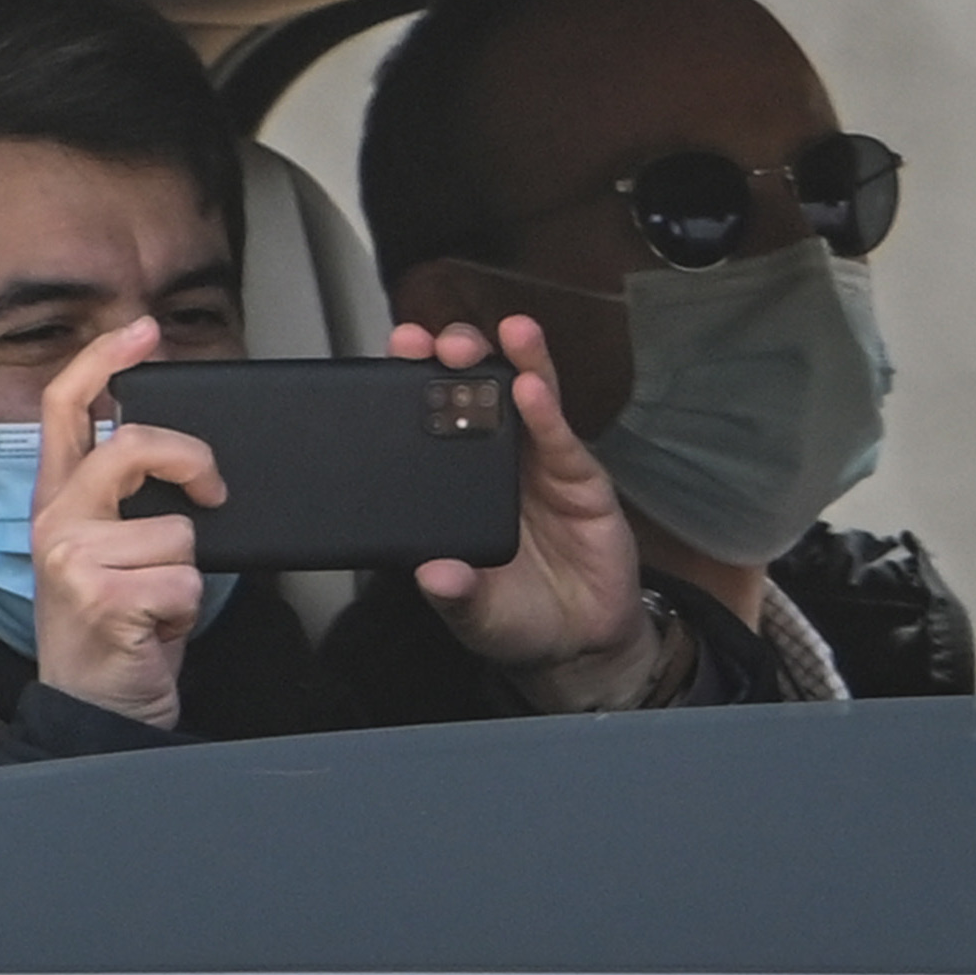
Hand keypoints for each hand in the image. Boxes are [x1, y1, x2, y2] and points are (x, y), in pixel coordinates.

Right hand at [31, 317, 221, 730]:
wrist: (97, 707)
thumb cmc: (117, 629)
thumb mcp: (112, 553)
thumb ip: (128, 502)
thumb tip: (184, 460)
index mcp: (58, 501)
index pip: (67, 409)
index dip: (104, 361)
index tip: (144, 333)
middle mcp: (56, 522)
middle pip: (133, 447)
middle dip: (191, 461)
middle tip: (213, 493)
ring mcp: (73, 558)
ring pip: (177, 529)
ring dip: (189, 570)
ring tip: (159, 600)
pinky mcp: (104, 596)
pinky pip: (186, 576)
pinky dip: (189, 606)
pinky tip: (156, 627)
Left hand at [395, 315, 656, 708]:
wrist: (583, 640)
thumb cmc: (519, 616)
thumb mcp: (477, 615)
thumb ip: (456, 596)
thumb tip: (432, 575)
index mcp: (451, 484)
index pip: (425, 420)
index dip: (408, 382)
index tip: (392, 353)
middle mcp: (491, 462)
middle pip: (472, 391)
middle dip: (453, 356)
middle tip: (433, 343)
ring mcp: (537, 463)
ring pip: (524, 397)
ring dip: (513, 361)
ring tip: (504, 335)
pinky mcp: (580, 477)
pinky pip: (561, 437)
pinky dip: (547, 412)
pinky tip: (532, 388)